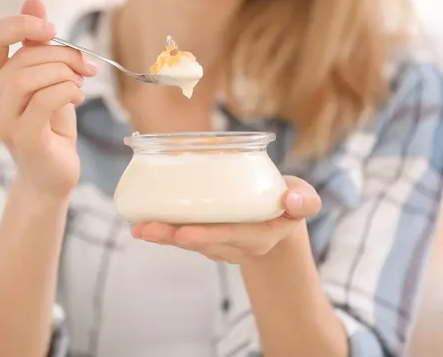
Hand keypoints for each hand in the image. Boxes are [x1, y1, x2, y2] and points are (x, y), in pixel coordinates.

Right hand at [0, 0, 97, 198]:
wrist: (53, 173)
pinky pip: (44, 99)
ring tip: (80, 83)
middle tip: (86, 65)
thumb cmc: (50, 124)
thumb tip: (34, 1)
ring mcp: (1, 122)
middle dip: (62, 54)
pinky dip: (68, 91)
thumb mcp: (46, 78)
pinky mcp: (22, 138)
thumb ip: (37, 45)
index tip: (52, 29)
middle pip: (21, 57)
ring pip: (29, 77)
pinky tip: (78, 96)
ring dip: (65, 73)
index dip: (20, 24)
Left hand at [131, 176, 320, 263]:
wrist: (277, 221)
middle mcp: (236, 243)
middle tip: (147, 229)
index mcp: (260, 233)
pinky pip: (183, 235)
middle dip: (173, 236)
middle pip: (202, 241)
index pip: (232, 235)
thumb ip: (304, 200)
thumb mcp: (303, 199)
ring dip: (162, 234)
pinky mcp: (206, 237)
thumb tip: (292, 199)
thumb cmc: (287, 204)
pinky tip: (140, 223)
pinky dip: (163, 230)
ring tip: (138, 227)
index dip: (208, 236)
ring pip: (188, 240)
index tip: (184, 234)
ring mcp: (219, 243)